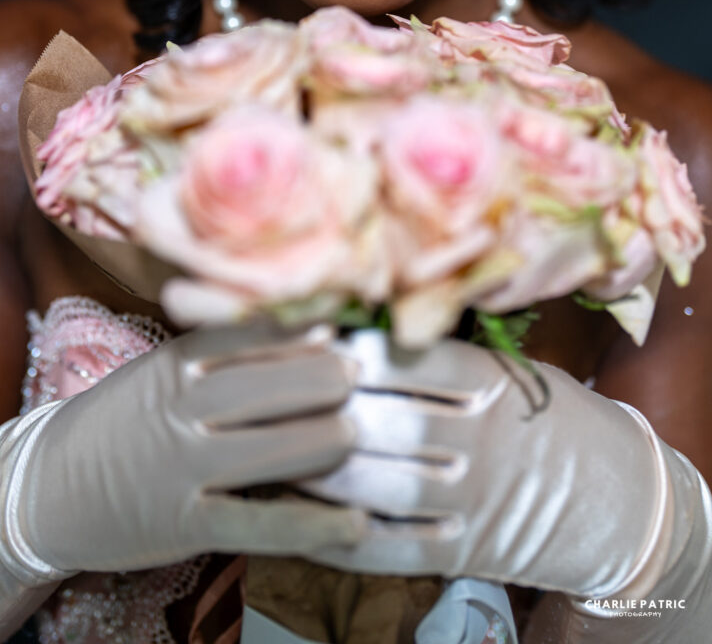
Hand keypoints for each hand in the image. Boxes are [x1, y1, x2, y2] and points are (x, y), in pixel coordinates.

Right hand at [0, 322, 361, 643]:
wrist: (45, 488)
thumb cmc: (121, 419)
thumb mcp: (160, 369)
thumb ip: (224, 350)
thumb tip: (312, 328)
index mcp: (176, 361)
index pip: (253, 335)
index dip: (307, 330)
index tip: (348, 326)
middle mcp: (180, 408)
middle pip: (275, 386)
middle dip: (330, 380)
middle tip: (365, 376)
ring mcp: (182, 468)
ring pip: (278, 449)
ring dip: (332, 440)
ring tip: (360, 431)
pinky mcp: (184, 526)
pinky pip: (262, 523)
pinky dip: (314, 524)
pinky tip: (355, 522)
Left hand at [298, 331, 711, 640]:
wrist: (613, 496)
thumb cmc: (546, 416)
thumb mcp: (512, 372)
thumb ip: (445, 359)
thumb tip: (354, 331)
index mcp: (495, 387)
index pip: (416, 364)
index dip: (356, 353)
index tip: (311, 341)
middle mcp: (484, 441)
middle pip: (391, 423)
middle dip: (325, 409)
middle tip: (271, 396)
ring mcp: (475, 501)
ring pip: (385, 486)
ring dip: (321, 472)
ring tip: (270, 453)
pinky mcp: (466, 551)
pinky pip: (394, 548)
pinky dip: (341, 539)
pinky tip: (300, 520)